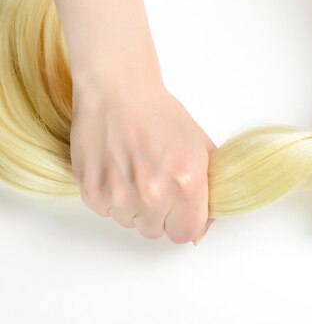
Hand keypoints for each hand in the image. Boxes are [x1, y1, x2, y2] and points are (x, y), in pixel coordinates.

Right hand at [70, 76, 215, 243]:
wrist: (118, 90)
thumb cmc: (160, 114)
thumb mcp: (200, 147)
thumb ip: (209, 188)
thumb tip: (206, 223)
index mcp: (186, 184)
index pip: (187, 233)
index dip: (185, 222)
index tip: (181, 210)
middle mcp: (153, 194)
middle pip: (157, 231)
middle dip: (160, 214)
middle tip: (156, 183)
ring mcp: (120, 195)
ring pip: (131, 223)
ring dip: (134, 207)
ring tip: (135, 172)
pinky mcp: (92, 191)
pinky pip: (107, 212)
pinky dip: (112, 197)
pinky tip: (117, 169)